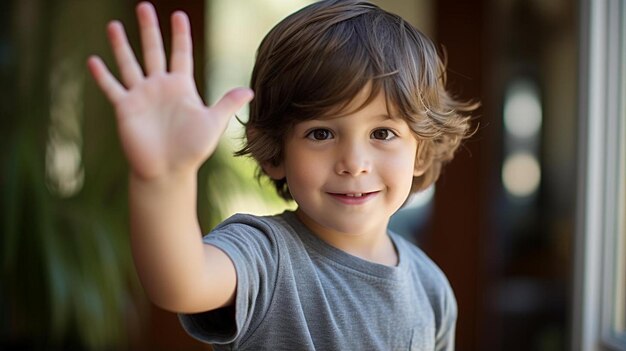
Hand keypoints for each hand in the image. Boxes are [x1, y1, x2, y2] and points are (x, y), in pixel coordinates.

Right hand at [87, 2, 252, 180]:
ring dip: (121, 45)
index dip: (180, 34)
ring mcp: (141, 96)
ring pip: (129, 63)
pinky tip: (93, 59)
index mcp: (181, 87)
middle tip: (144, 5)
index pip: (180, 53)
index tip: (178, 14)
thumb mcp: (212, 123)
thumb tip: (250, 90)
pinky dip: (102, 75)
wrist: (168, 171)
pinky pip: (112, 88)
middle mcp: (160, 87)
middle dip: (149, 28)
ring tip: (114, 24)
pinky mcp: (125, 108)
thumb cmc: (192, 150)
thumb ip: (227, 104)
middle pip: (153, 50)